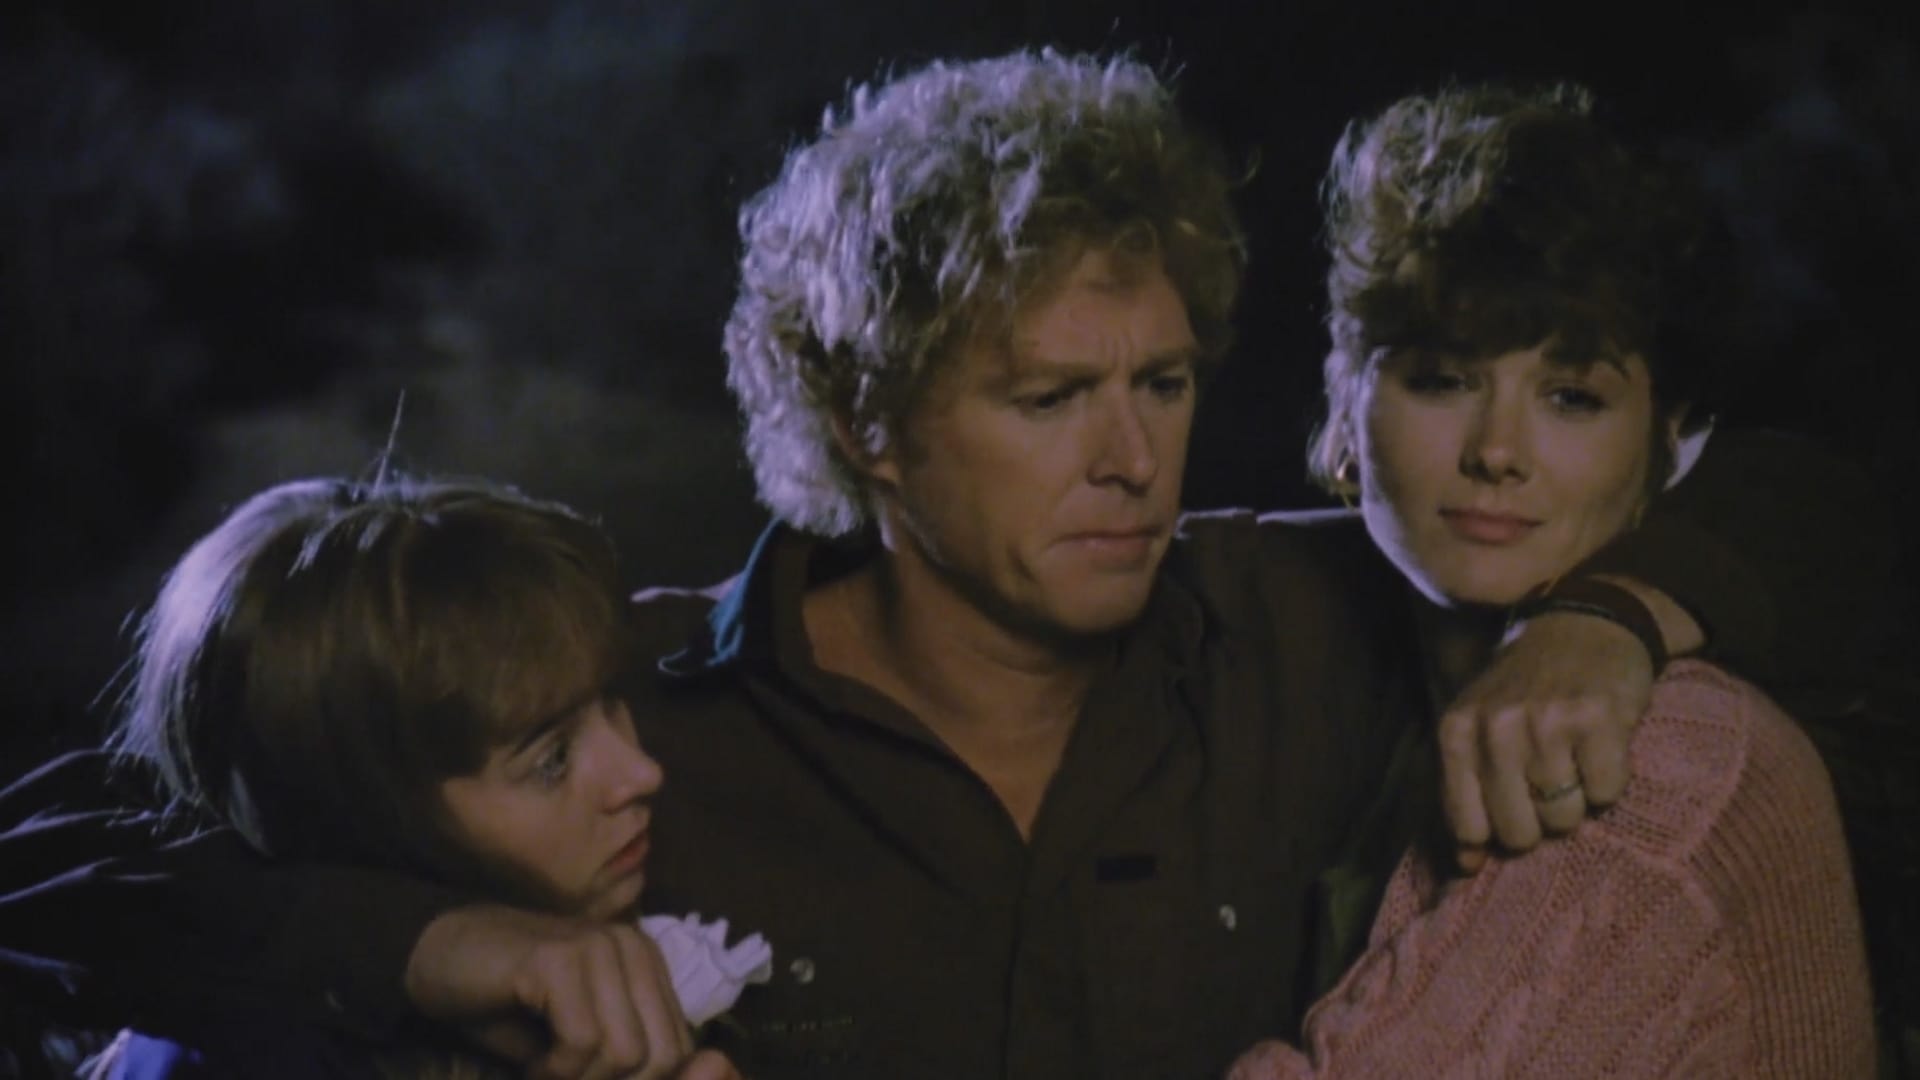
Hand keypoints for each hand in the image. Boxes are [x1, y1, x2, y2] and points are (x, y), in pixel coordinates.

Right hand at [405, 904, 701, 1079]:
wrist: (439, 955)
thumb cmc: (511, 1005)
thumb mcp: (579, 1040)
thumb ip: (622, 1061)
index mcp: (649, 965)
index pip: (681, 1050)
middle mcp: (634, 947)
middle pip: (662, 1057)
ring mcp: (600, 947)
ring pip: (625, 1053)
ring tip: (544, 1071)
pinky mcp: (560, 958)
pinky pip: (582, 1040)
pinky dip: (554, 1069)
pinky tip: (531, 1064)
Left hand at [1437, 610, 1653, 871]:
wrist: (1584, 624)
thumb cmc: (1525, 689)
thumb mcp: (1478, 727)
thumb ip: (1465, 792)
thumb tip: (1466, 869)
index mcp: (1456, 732)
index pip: (1468, 827)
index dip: (1495, 832)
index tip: (1513, 810)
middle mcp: (1495, 728)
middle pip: (1520, 832)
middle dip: (1540, 820)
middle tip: (1550, 779)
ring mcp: (1546, 723)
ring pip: (1564, 818)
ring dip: (1577, 799)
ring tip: (1575, 758)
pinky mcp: (1597, 720)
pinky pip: (1607, 794)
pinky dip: (1610, 781)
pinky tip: (1602, 746)